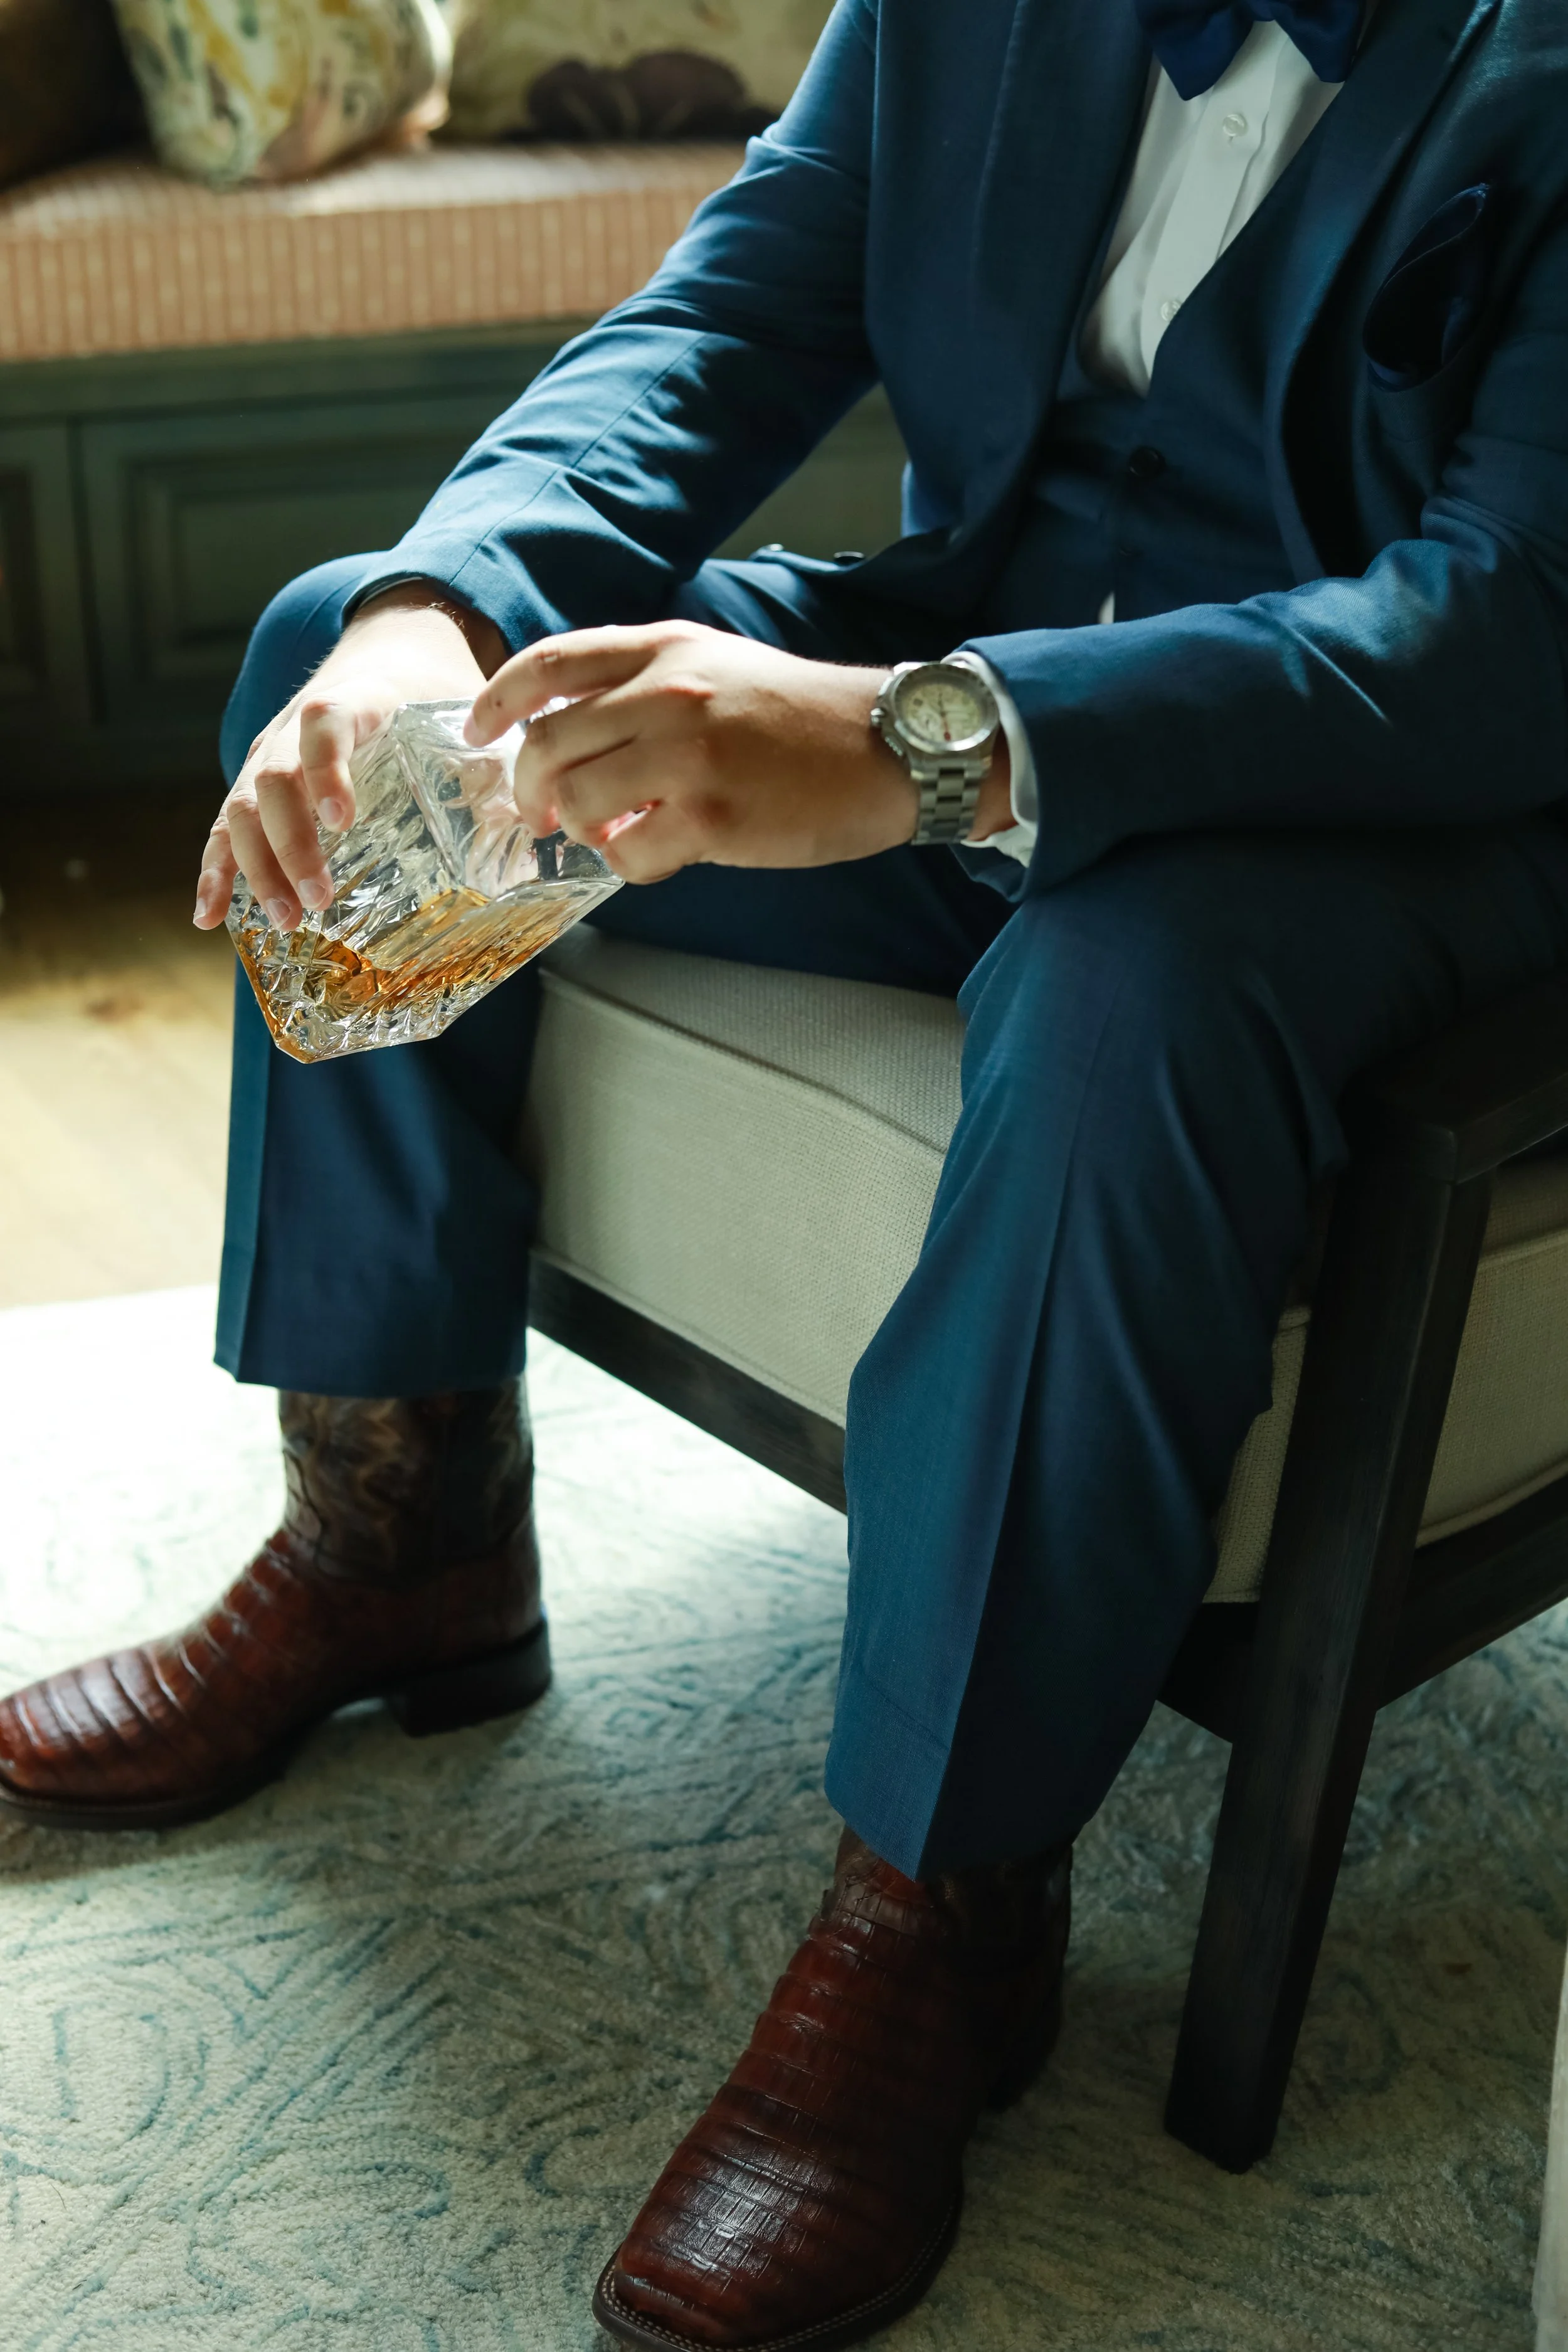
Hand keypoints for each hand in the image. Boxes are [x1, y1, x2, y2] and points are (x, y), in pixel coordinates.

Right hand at [192, 585, 505, 930]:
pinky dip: (215, 871)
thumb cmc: (432, 687)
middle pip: (271, 779)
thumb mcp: (464, 707)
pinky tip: (209, 918)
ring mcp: (269, 753)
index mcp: (351, 699)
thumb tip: (539, 819)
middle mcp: (294, 724)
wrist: (393, 645)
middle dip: (290, 844)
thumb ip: (491, 756)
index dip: (327, 771)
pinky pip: (223, 827)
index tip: (344, 820)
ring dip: (257, 868)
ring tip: (286, 920)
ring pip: (240, 808)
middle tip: (319, 902)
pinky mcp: (255, 783)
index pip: (324, 726)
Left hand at [466, 621, 998, 881]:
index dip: (497, 700)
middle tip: (542, 814)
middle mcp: (668, 693)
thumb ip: (643, 684)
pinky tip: (662, 852)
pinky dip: (632, 862)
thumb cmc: (800, 717)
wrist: (888, 748)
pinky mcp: (712, 817)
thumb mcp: (717, 665)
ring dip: (584, 829)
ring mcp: (688, 756)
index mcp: (664, 649)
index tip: (477, 732)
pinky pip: (630, 853)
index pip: (549, 663)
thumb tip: (569, 730)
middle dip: (529, 789)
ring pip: (579, 801)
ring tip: (617, 832)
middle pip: (547, 742)